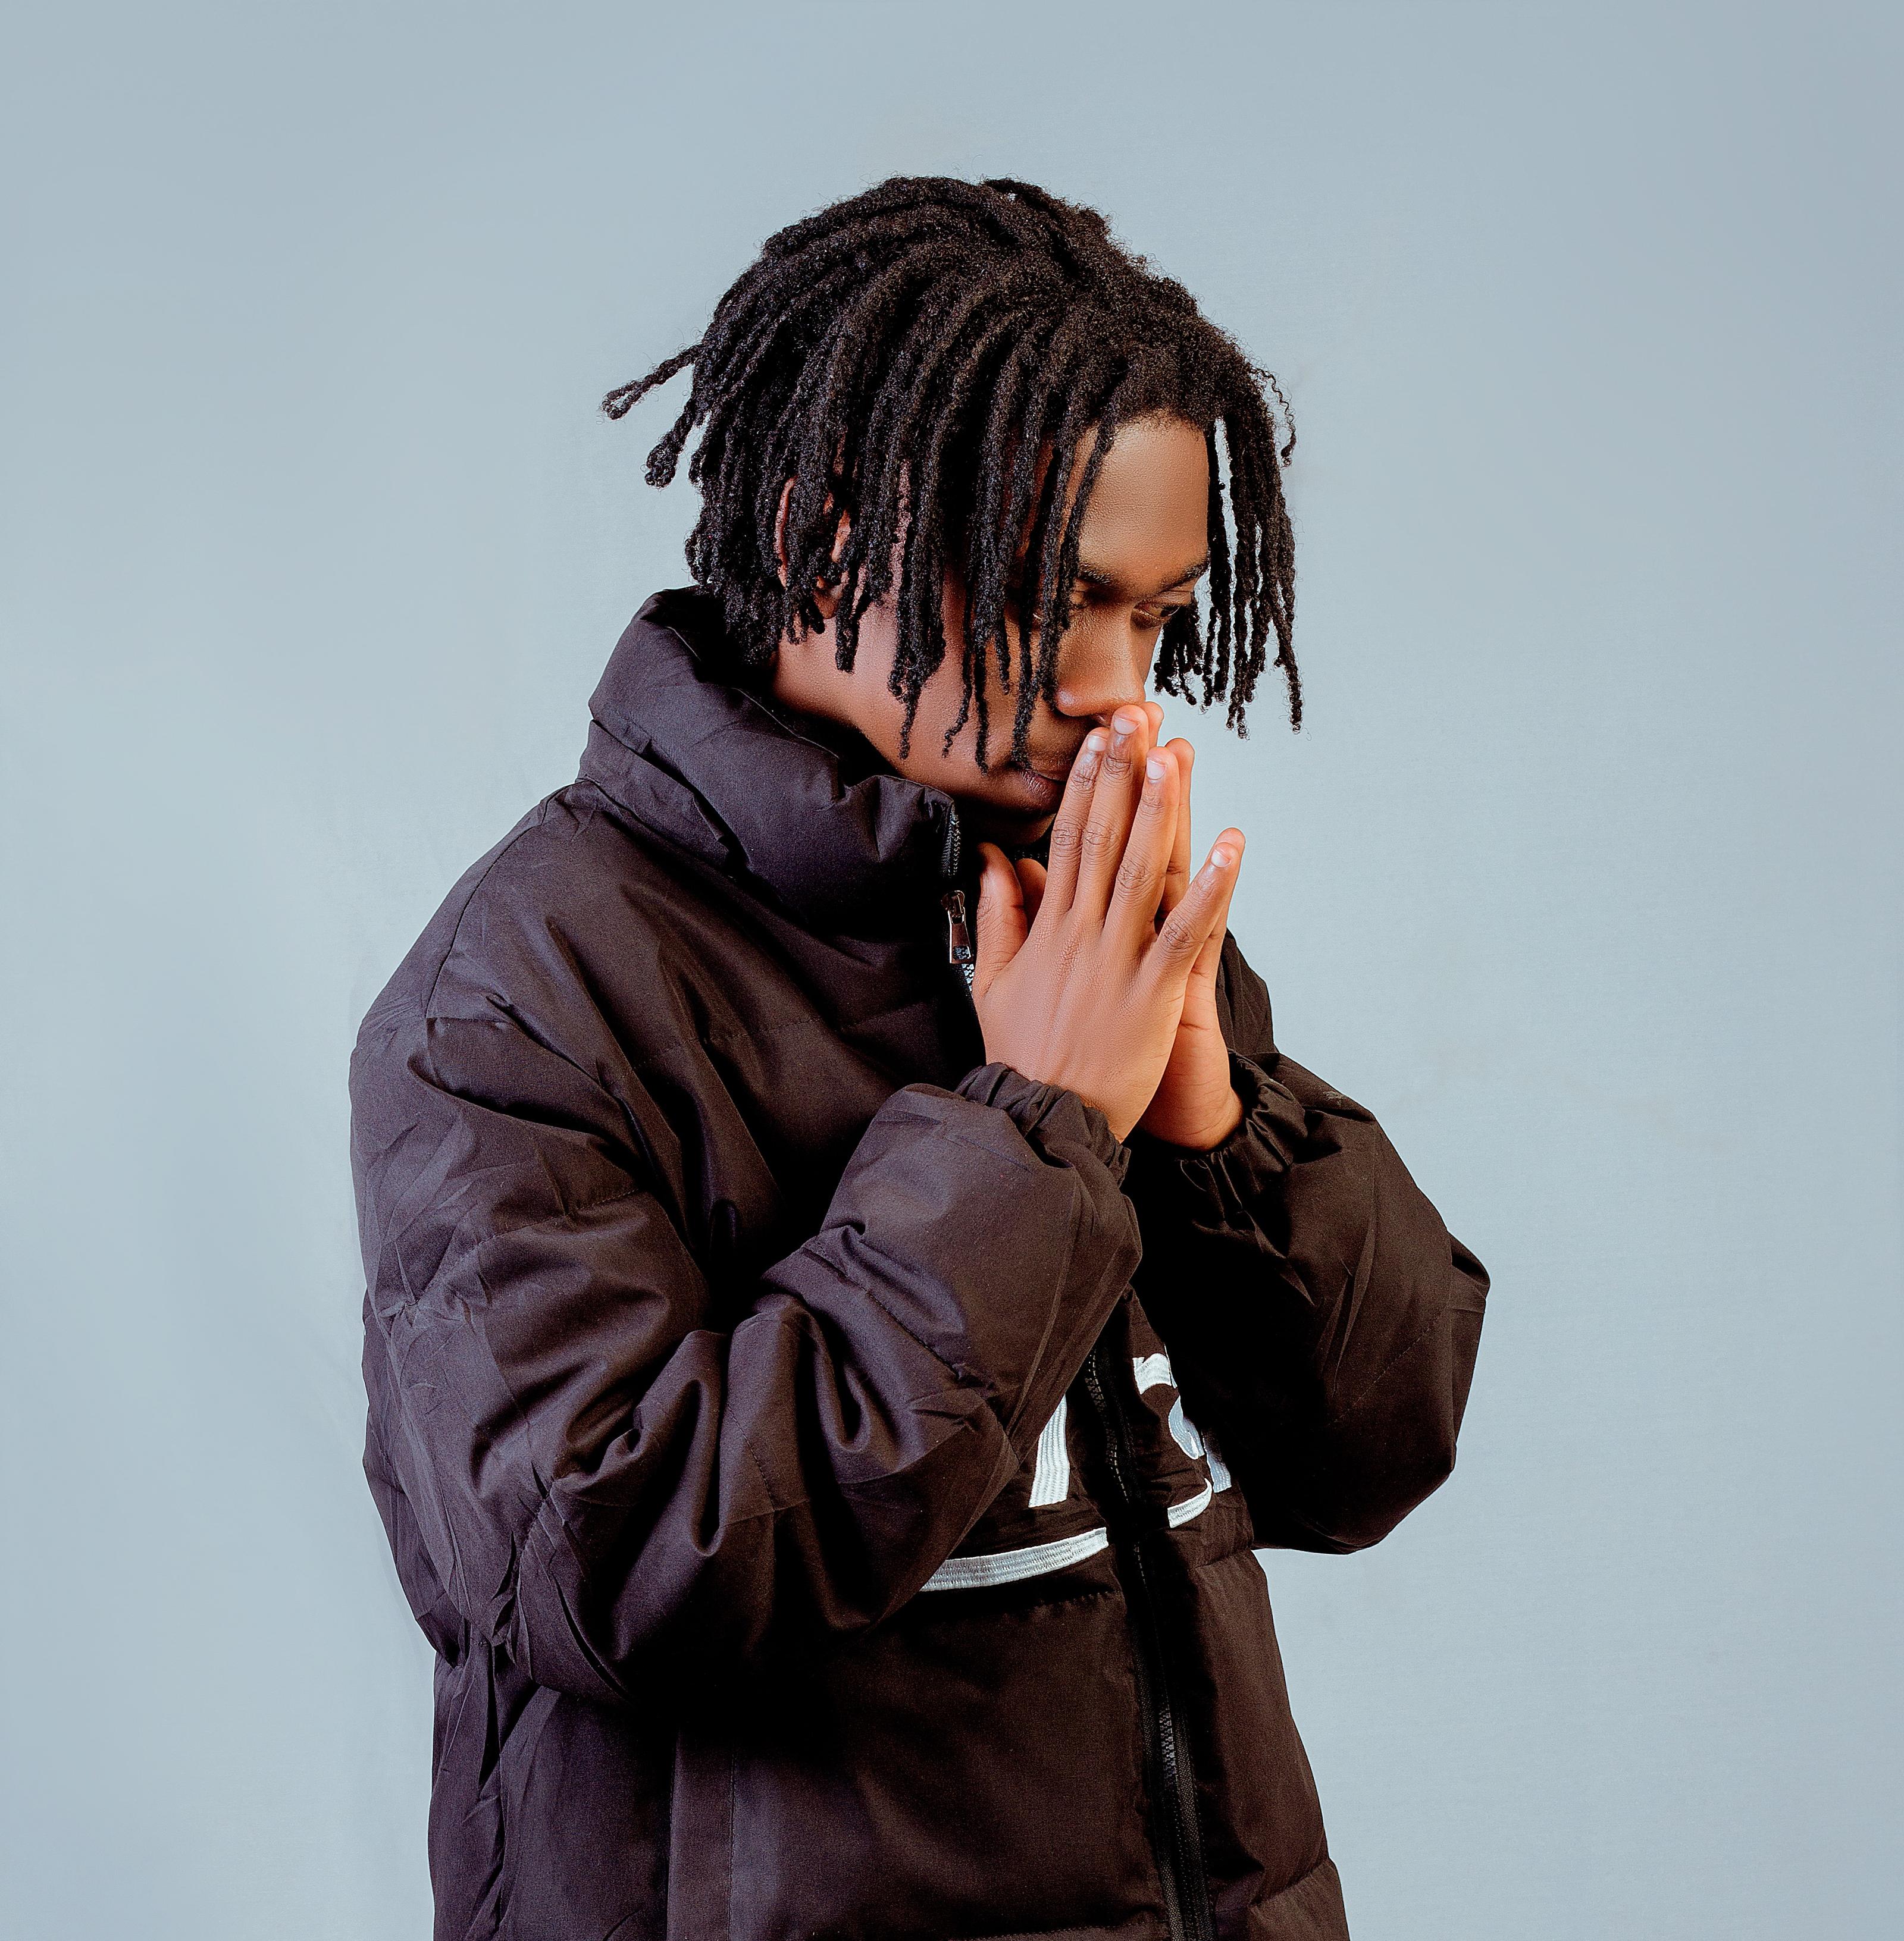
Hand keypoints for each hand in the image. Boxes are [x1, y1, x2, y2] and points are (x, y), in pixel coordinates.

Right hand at [969, 705, 1243, 1142]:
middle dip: (1121, 775)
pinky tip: (1230, 846)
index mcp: (1047, 928)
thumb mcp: (994, 979)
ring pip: (1142, 873)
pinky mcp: (1152, 993)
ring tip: (1173, 757)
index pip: (1066, 839)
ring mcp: (1117, 961)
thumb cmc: (1023, 1051)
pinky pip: (1186, 932)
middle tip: (1136, 717)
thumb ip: (998, 914)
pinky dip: (1209, 889)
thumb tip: (994, 858)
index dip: (1085, 784)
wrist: (1041, 1115)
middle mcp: (1081, 934)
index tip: (1098, 738)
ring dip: (1160, 812)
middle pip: (1103, 840)